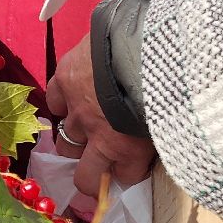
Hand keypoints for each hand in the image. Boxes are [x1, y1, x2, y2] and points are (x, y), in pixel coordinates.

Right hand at [44, 39, 157, 199]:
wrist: (145, 42)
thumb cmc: (166, 82)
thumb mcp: (168, 120)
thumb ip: (152, 139)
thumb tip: (146, 150)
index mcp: (125, 149)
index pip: (120, 180)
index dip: (123, 179)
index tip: (125, 175)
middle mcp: (96, 137)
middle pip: (84, 173)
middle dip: (92, 169)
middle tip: (100, 158)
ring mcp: (77, 109)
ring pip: (65, 141)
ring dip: (77, 139)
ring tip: (87, 128)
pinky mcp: (64, 80)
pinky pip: (54, 103)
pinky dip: (62, 104)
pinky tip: (71, 99)